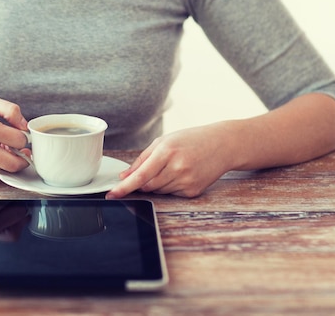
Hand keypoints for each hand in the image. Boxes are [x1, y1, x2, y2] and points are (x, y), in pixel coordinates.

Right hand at [0, 95, 29, 172]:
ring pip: (5, 168)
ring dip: (9, 159)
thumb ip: (11, 110)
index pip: (20, 141)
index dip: (23, 136)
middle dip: (23, 156)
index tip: (19, 132)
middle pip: (16, 163)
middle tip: (22, 148)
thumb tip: (25, 126)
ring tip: (3, 145)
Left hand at [106, 123, 234, 198]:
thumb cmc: (191, 140)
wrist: (223, 144)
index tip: (111, 194)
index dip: (124, 187)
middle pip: (147, 186)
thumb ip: (142, 160)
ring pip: (158, 191)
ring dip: (157, 183)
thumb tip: (124, 176)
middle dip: (143, 181)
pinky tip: (182, 173)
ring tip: (173, 166)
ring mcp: (187, 181)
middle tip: (155, 167)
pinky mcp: (193, 191)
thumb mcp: (164, 141)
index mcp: (167, 151)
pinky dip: (170, 186)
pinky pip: (171, 194)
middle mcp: (177, 167)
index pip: (140, 175)